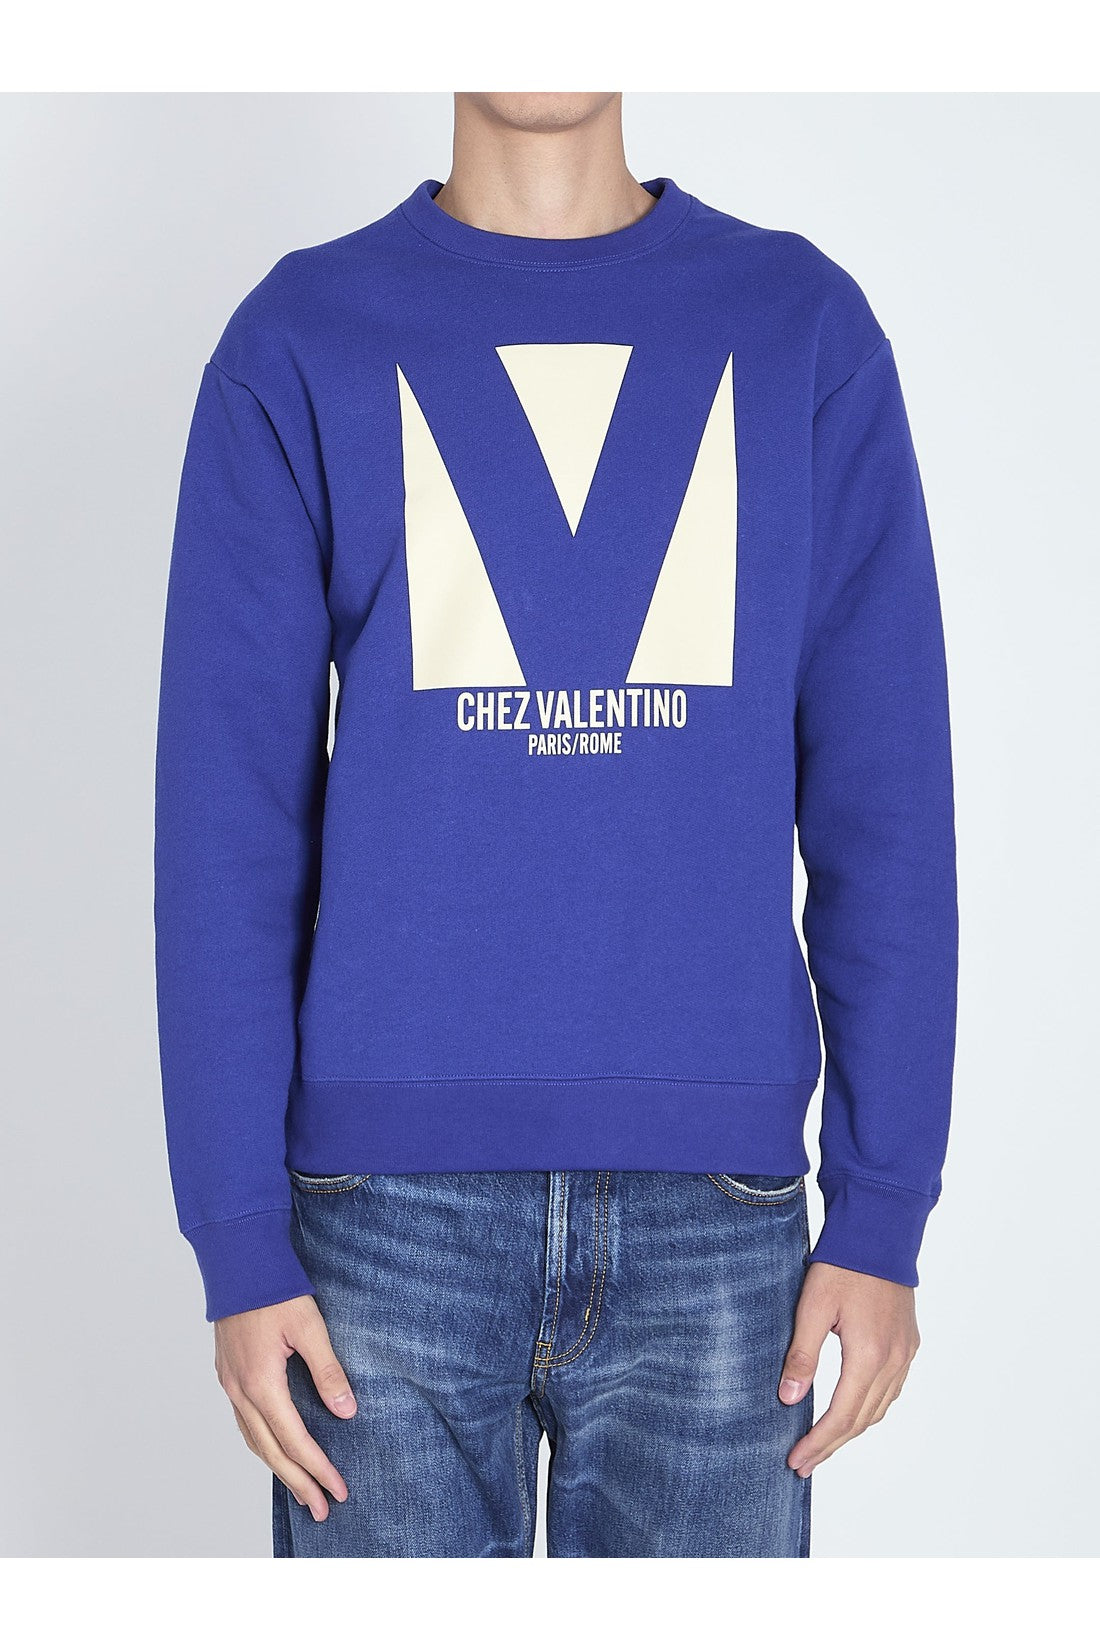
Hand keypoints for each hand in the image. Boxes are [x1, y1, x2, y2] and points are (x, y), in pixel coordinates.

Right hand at [214, 1294, 356, 1520]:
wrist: (237, 1262)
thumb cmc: (274, 1289)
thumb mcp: (309, 1326)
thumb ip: (327, 1370)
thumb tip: (346, 1411)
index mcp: (261, 1383)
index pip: (294, 1439)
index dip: (318, 1468)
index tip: (338, 1490)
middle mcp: (240, 1391)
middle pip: (271, 1451)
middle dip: (299, 1482)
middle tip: (321, 1509)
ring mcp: (230, 1384)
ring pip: (254, 1441)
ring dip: (278, 1468)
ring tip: (301, 1490)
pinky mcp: (228, 1374)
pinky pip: (244, 1423)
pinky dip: (261, 1445)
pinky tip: (273, 1450)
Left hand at [778, 1261, 919, 1475]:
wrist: (881, 1233)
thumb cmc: (843, 1265)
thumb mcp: (812, 1307)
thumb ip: (802, 1354)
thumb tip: (788, 1399)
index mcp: (869, 1355)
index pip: (842, 1416)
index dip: (818, 1442)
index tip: (796, 1461)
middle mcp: (894, 1361)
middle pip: (862, 1420)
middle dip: (831, 1445)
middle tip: (804, 1464)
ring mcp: (906, 1353)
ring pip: (880, 1408)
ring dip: (852, 1430)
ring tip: (824, 1445)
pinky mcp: (908, 1343)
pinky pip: (891, 1390)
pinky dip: (870, 1409)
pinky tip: (853, 1411)